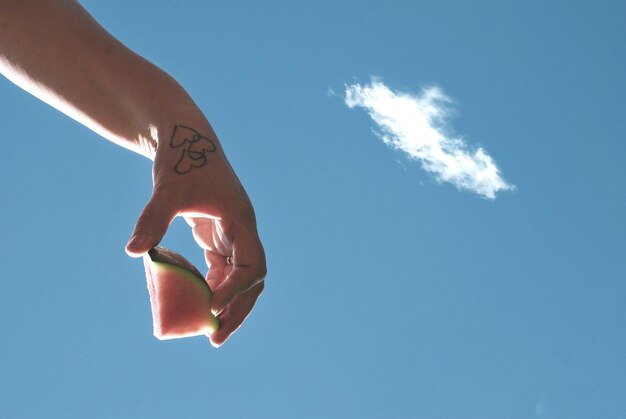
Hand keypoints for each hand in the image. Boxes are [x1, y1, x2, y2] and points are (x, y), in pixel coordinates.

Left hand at [124, 123, 265, 346]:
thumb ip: (153, 220)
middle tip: (215, 338)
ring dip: (228, 305)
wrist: (186, 139)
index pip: (251, 264)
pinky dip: (213, 288)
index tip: (211, 307)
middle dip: (238, 309)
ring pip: (240, 279)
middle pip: (252, 279)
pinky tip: (197, 304)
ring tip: (208, 332)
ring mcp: (232, 234)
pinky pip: (222, 269)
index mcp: (240, 220)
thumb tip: (132, 252)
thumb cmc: (182, 161)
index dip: (236, 289)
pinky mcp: (219, 235)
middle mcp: (242, 231)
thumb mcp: (167, 189)